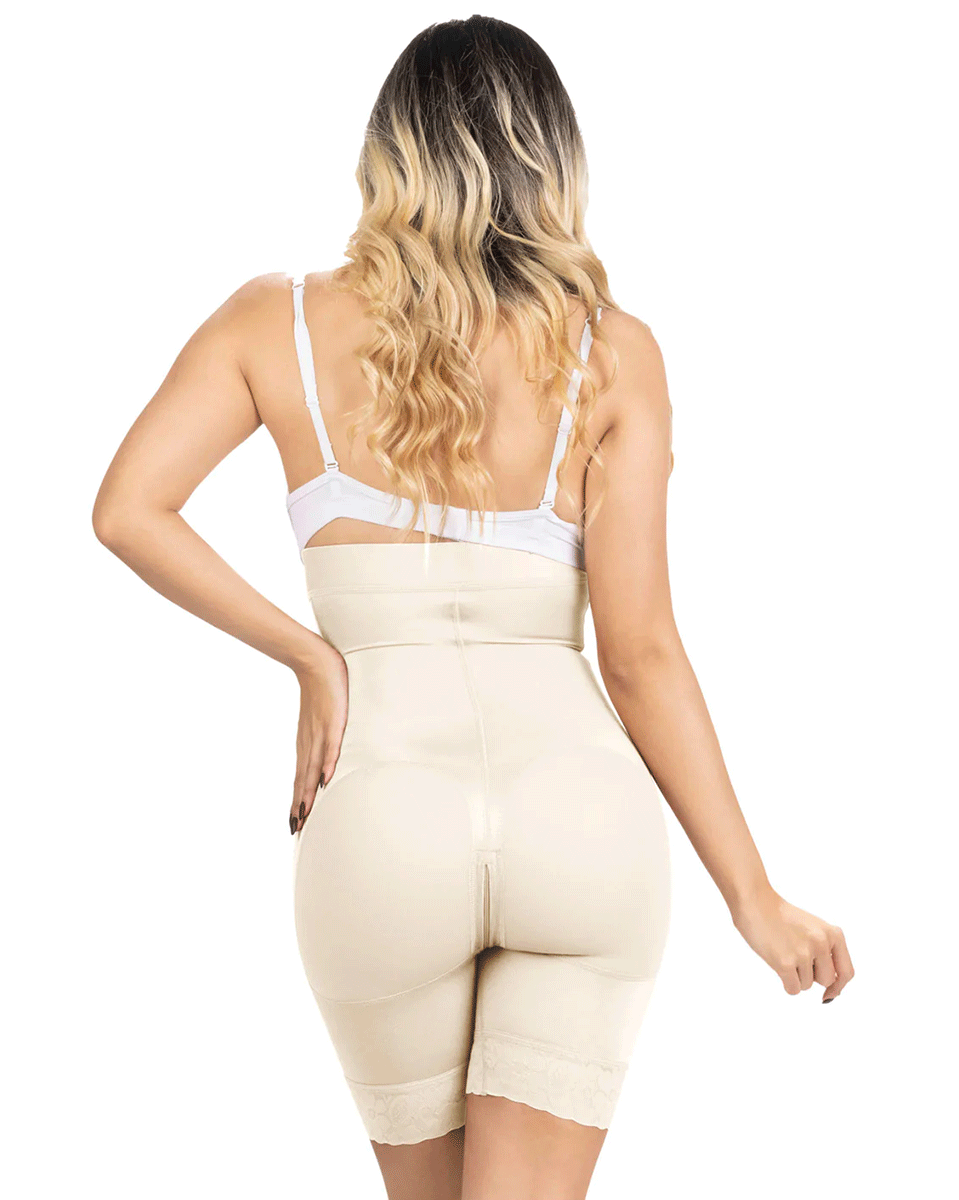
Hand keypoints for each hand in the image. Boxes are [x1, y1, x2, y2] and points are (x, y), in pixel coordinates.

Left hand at [289, 642, 348, 834]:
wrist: (315, 662)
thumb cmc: (319, 691)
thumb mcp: (318, 721)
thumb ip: (322, 740)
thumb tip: (324, 760)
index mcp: (306, 745)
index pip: (300, 779)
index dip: (297, 802)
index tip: (295, 824)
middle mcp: (309, 744)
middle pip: (302, 781)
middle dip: (299, 807)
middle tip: (296, 830)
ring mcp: (320, 733)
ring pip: (312, 768)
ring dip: (308, 793)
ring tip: (304, 815)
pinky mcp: (333, 721)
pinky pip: (331, 745)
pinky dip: (328, 763)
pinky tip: (325, 779)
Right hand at [731, 887, 853, 1001]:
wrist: (755, 901)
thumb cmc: (781, 916)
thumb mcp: (813, 928)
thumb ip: (826, 952)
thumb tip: (833, 990)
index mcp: (833, 934)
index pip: (846, 972)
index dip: (838, 986)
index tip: (828, 994)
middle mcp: (821, 943)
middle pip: (826, 980)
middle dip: (812, 975)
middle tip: (795, 956)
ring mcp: (803, 953)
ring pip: (806, 985)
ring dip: (795, 976)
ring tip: (783, 952)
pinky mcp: (785, 962)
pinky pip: (793, 989)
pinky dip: (785, 982)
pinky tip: (776, 963)